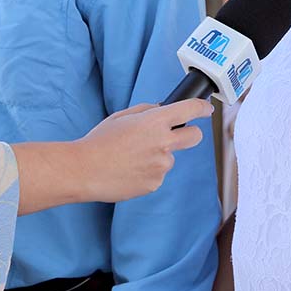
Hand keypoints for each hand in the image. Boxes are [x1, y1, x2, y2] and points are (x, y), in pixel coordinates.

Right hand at [76, 99, 212, 202]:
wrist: (85, 170)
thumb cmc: (99, 141)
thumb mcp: (121, 116)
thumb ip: (146, 111)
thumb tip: (162, 111)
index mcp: (154, 121)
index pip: (189, 110)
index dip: (201, 108)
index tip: (206, 109)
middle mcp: (163, 143)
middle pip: (195, 137)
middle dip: (192, 133)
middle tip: (177, 134)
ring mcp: (161, 166)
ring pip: (168, 158)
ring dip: (157, 156)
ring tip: (131, 158)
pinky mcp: (155, 183)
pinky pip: (157, 174)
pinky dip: (147, 172)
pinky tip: (129, 170)